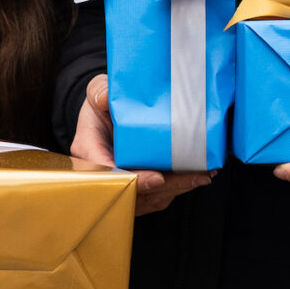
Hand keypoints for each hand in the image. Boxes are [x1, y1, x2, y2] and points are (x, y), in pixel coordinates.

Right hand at [73, 74, 209, 215]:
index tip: (157, 178)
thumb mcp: (97, 90)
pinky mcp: (136, 188)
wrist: (108, 111)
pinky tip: (197, 177)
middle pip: (133, 192)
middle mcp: (102, 174)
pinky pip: (155, 197)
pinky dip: (177, 189)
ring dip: (176, 189)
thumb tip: (105, 97)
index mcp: (87, 151)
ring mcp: (120, 183)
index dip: (133, 180)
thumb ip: (99, 91)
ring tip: (202, 176)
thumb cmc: (102, 102)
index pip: (109, 174)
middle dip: (166, 187)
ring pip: (148, 199)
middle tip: (194, 176)